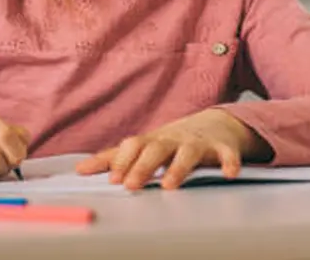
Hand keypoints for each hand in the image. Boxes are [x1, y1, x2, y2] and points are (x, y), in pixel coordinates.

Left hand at [74, 109, 272, 189]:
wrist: (216, 124)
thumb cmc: (172, 140)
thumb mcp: (145, 145)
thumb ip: (114, 158)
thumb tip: (79, 169)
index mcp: (154, 140)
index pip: (134, 146)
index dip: (123, 161)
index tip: (112, 180)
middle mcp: (174, 139)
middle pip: (157, 149)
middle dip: (143, 166)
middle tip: (131, 186)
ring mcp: (199, 142)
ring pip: (188, 153)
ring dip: (178, 168)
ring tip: (169, 185)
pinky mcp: (223, 148)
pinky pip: (227, 154)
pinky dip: (229, 162)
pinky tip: (229, 173)